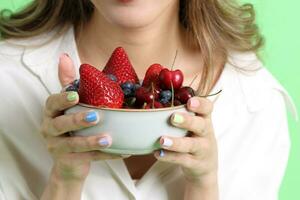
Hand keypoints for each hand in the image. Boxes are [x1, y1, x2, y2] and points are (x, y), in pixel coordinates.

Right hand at [40, 54, 121, 199]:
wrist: (68, 161)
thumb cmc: (71, 126)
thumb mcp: (68, 105)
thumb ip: (68, 83)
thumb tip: (65, 56)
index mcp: (51, 113)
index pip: (52, 103)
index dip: (62, 99)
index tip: (76, 96)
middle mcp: (49, 129)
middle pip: (59, 125)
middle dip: (77, 120)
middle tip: (96, 116)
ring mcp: (56, 147)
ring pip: (73, 145)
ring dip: (91, 142)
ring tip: (109, 139)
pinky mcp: (68, 162)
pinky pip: (88, 159)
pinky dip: (106, 156)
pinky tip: (122, 152)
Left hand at [155, 97, 217, 191]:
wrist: (206, 164)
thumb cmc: (194, 136)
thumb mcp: (194, 124)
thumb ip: (180, 112)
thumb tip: (152, 99)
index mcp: (204, 119)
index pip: (207, 108)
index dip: (200, 104)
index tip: (190, 102)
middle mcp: (205, 133)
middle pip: (200, 125)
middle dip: (187, 121)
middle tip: (173, 117)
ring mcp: (201, 149)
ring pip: (191, 145)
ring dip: (176, 143)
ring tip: (162, 140)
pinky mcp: (195, 163)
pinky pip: (182, 160)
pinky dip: (169, 157)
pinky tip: (158, 153)